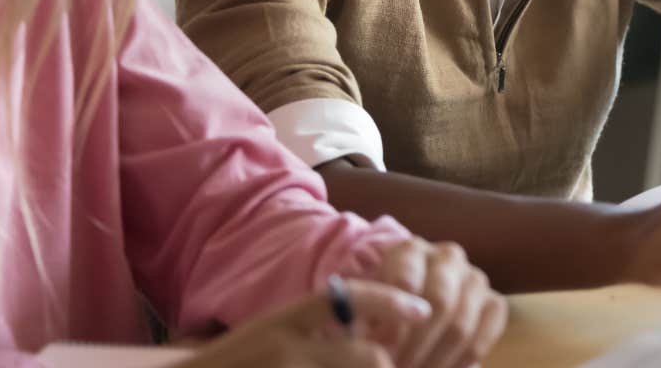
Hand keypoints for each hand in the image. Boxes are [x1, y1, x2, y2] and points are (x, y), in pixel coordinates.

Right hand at [175, 279, 427, 367]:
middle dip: (388, 364)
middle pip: (370, 357)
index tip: (423, 308)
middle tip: (399, 359)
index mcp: (285, 321)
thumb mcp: (274, 331)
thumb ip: (318, 324)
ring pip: (363, 367)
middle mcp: (287, 349)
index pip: (346, 298)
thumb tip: (372, 325)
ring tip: (379, 364)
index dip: (390, 300)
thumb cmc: (238, 360)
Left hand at [368, 237, 507, 367]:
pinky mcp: (494, 303)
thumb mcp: (367, 306)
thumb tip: (381, 350)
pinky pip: (484, 337)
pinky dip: (462, 363)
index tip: (383, 350)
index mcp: (411, 250)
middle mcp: (447, 257)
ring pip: (461, 325)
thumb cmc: (382, 307)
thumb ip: (368, 322)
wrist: (412, 304)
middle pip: (440, 303)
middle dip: (418, 345)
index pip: (407, 282)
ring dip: (438, 360)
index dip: (394, 322)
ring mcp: (475, 279)